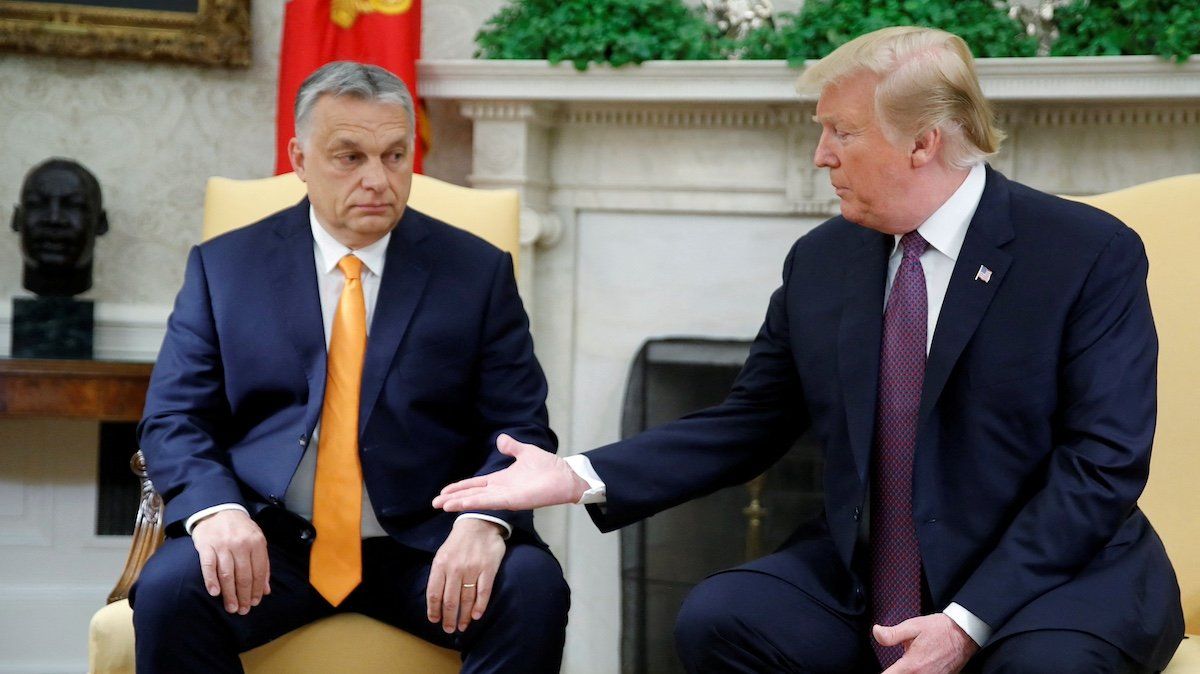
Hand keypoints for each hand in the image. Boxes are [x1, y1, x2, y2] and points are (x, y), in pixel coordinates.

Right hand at [191, 509, 269, 614]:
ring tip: (231, 607)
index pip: (258, 571)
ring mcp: (222, 545)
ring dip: (229, 593)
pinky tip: (214, 593)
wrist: (218, 509)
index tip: (254, 603)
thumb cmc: (240, 529)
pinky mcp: (206, 545)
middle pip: (243, 575)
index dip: (257, 589)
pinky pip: (208, 566)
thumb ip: (263, 564)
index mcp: (256, 542)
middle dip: (244, 595)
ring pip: (227, 574)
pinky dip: (211, 580)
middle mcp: (240, 544)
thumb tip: (266, 589)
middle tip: (242, 610)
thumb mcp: (257, 540)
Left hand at [426, 518, 506, 633]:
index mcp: (440, 564)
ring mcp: (473, 569)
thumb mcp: (442, 554)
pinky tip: (476, 616)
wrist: (479, 523)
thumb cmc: (458, 542)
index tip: (435, 620)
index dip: (434, 610)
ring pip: (466, 599)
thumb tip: (436, 599)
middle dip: (449, 618)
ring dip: (464, 616)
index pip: (434, 593)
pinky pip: (483, 592)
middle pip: (450, 600)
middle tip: (449, 629)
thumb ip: (439, 574)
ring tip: (462, 626)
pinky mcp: (488, 568)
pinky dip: (480, 606)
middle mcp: (455, 568)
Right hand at [432, 434, 588, 511]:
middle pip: (472, 495)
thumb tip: (500, 439)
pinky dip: (476, 503)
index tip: (443, 492)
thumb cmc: (549, 467)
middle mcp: (500, 490)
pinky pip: (491, 501)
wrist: (566, 476)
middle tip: (434, 503)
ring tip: (442, 505)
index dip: (459, 488)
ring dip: (460, 503)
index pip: (475, 485)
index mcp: (501, 480)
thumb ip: (512, 447)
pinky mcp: (513, 500)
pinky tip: (462, 504)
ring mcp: (505, 496)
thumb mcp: (526, 452)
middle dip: (453, 499)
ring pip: (478, 500)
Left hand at [874, 614, 978, 673]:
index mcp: (911, 666)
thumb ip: (891, 634)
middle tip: (892, 666)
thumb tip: (876, 632)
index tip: (881, 670)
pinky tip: (918, 667)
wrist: (964, 633)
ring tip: (904, 665)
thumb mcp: (912, 627)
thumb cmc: (938, 629)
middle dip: (894, 673)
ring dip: (906, 673)